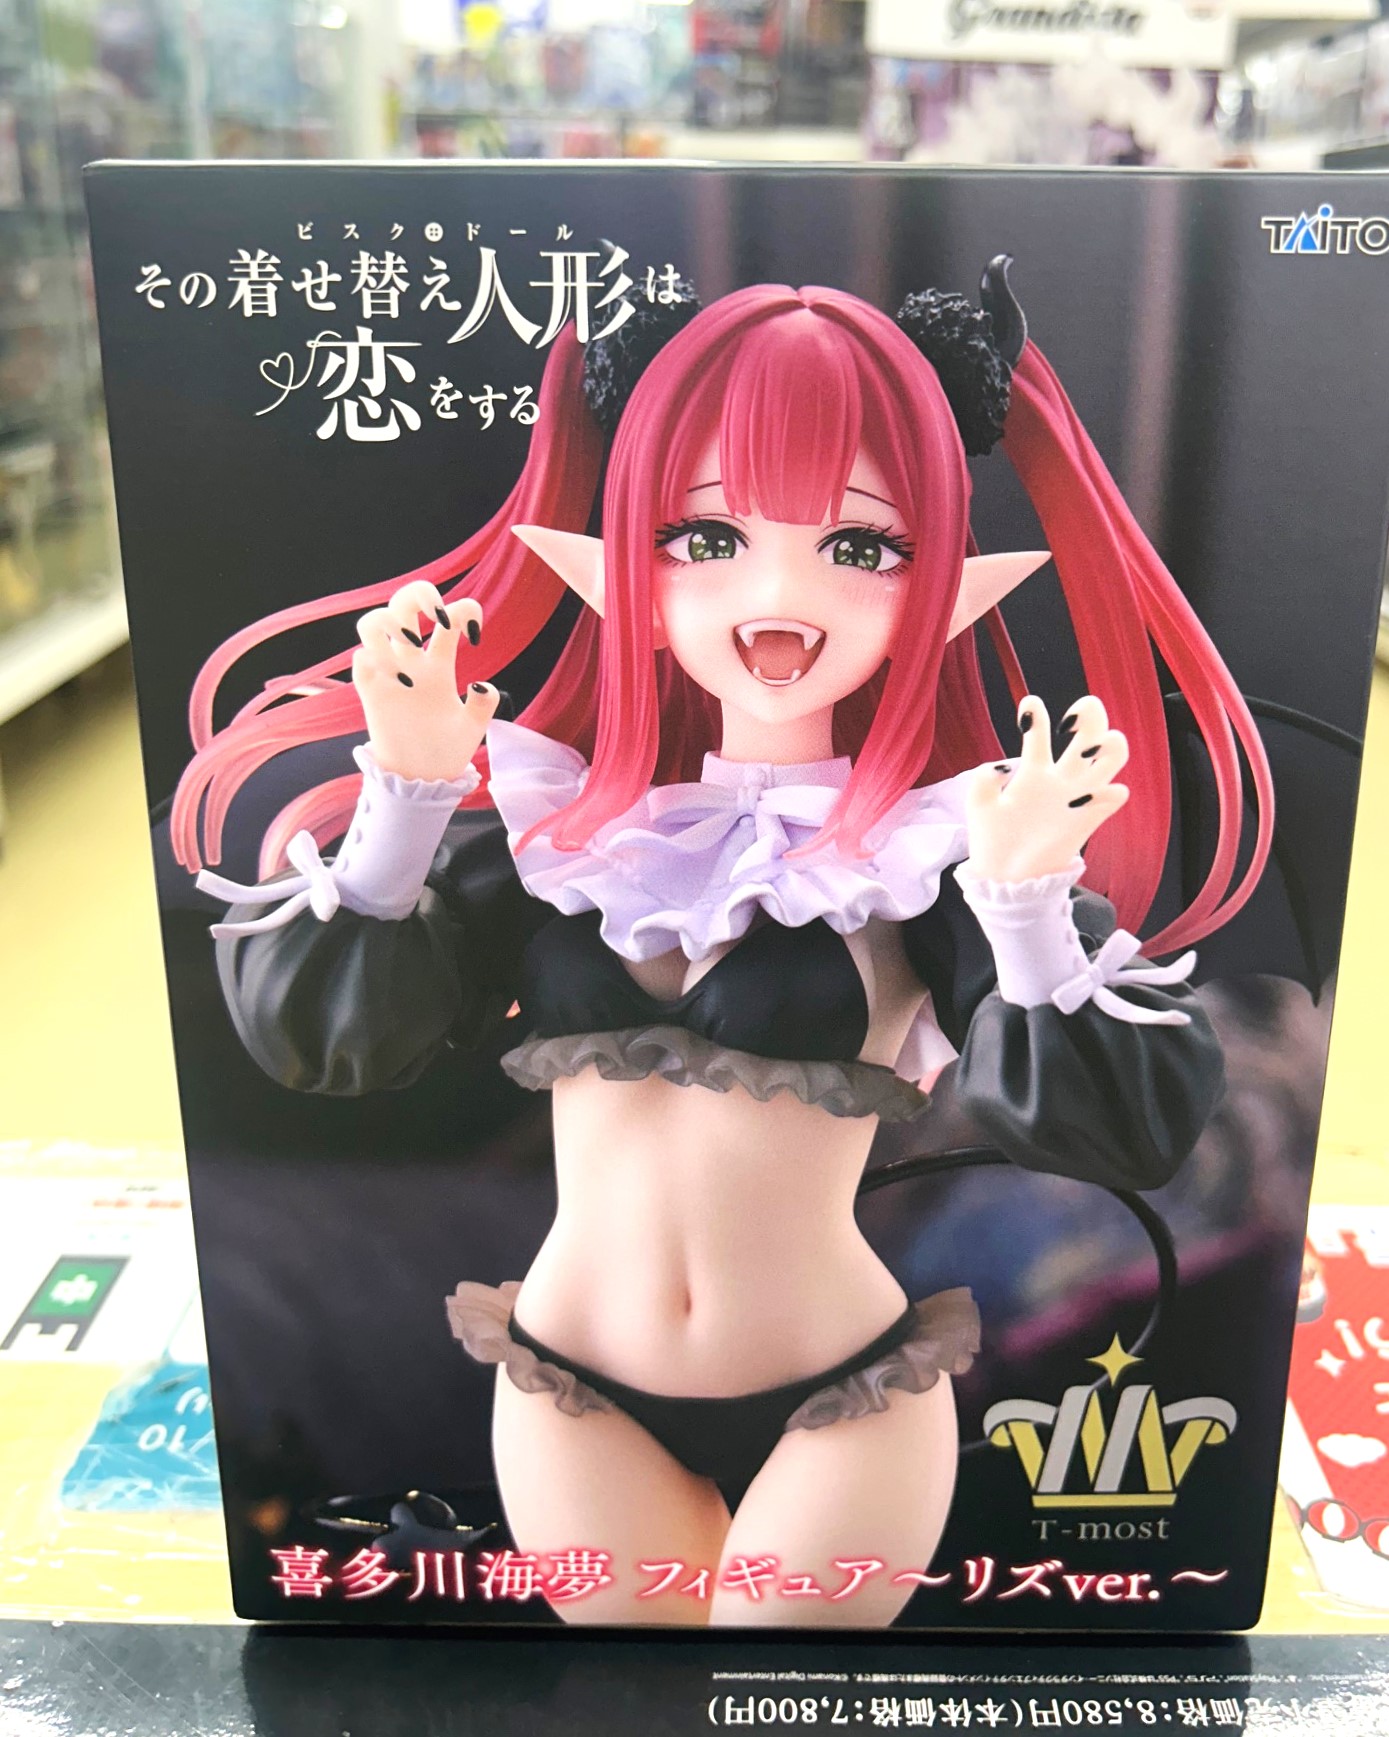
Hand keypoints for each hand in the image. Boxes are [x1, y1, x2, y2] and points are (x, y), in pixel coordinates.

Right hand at [353, 579, 496, 782]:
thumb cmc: (448, 749)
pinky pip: (361, 659)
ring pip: (373, 623)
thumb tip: (481, 685)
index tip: (474, 634)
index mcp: (440, 663)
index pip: (449, 617)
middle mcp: (412, 661)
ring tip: (412, 645)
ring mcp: (389, 673)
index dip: (464, 610)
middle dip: (418, 593)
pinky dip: (378, 660)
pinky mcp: (371, 691)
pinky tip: (402, 681)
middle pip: (403, 603)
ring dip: (390, 621)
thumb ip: (482, 706)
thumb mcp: (473, 729)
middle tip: (437, 615)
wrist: (422, 777)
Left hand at [966, 694, 1128, 883]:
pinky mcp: (1088, 820)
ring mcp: (1077, 797)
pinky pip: (1112, 800)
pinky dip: (1112, 792)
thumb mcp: (979, 804)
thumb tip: (1001, 765)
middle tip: (1079, 712)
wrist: (1006, 877)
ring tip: (1094, 744)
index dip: (1036, 716)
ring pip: (1109, 762)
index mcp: (1032, 771)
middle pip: (1086, 737)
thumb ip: (983, 779)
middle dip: (1090, 717)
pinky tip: (1100, 792)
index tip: (1030, 704)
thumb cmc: (992, 838)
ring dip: (1110, 746)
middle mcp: (1059, 779)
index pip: (1039, 734)